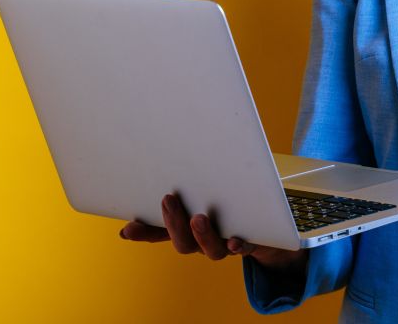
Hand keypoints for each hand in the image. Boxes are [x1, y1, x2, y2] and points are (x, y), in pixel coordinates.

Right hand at [119, 192, 307, 274]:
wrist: (270, 222)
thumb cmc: (230, 197)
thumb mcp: (209, 184)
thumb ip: (192, 176)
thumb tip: (171, 146)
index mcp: (188, 226)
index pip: (160, 233)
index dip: (144, 233)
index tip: (127, 229)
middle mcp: (204, 239)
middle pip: (182, 242)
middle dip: (173, 222)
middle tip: (168, 199)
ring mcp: (226, 243)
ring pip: (210, 250)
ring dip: (203, 234)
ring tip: (200, 216)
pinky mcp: (250, 242)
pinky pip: (243, 248)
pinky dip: (238, 245)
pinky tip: (235, 240)